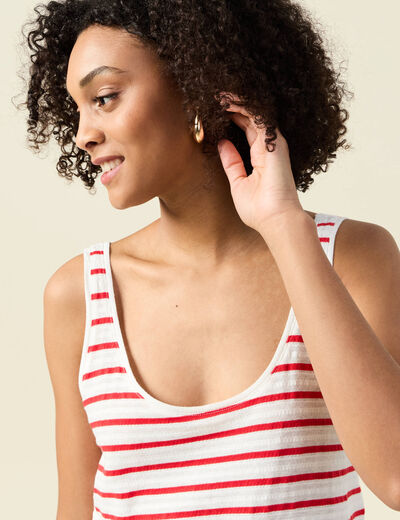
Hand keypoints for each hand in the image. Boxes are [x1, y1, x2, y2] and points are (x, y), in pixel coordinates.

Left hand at [217, 93, 304, 233]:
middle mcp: (268, 146)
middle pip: (249, 116)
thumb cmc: (260, 209)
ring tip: (217, 91)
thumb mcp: (238, 183)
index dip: (231, 115)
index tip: (214, 107)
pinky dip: (242, 105)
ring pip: (254, 112)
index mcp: (260, 156)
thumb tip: (223, 143)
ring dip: (235, 100)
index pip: (246, 127)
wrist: (274, 220)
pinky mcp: (274, 141)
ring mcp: (272, 142)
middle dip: (232, 103)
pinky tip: (226, 99)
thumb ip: (232, 163)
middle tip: (213, 93)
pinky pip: (258, 115)